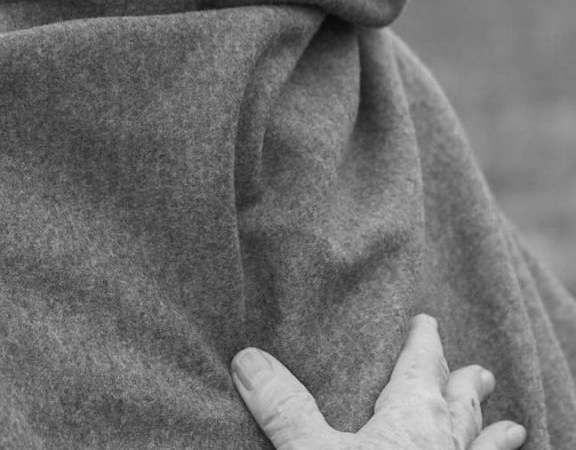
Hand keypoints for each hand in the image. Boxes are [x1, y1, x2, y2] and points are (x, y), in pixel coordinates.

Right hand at [232, 313, 525, 448]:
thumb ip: (284, 408)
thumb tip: (248, 358)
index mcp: (411, 418)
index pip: (420, 368)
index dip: (423, 343)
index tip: (426, 323)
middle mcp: (445, 445)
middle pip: (460, 408)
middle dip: (464, 386)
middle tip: (479, 373)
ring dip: (493, 436)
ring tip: (512, 427)